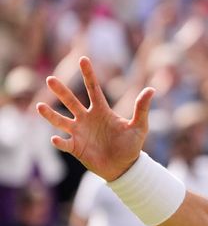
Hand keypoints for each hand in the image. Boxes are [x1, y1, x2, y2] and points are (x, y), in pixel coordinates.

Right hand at [37, 57, 154, 181]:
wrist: (124, 167)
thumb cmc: (131, 145)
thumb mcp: (139, 126)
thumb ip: (141, 108)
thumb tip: (151, 89)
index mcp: (101, 111)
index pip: (93, 89)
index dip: (88, 75)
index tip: (83, 59)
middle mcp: (87, 119)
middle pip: (71, 102)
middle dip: (61, 91)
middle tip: (50, 80)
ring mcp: (79, 132)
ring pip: (60, 121)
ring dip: (50, 115)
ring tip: (39, 107)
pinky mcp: (75, 148)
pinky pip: (64, 143)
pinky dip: (59, 141)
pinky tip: (55, 138)